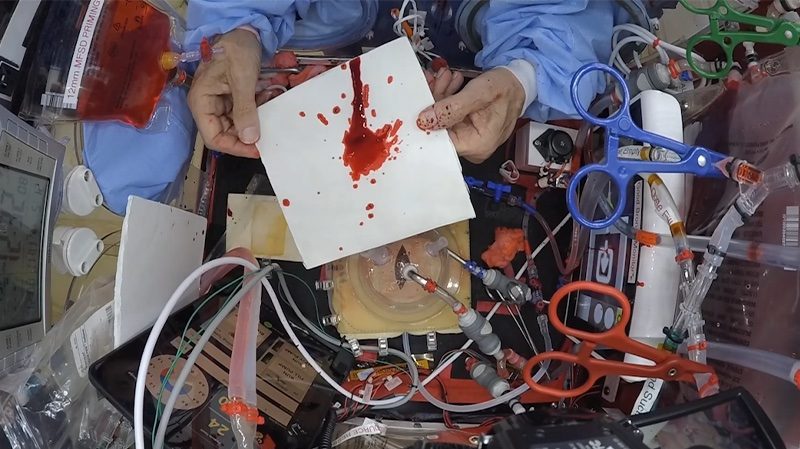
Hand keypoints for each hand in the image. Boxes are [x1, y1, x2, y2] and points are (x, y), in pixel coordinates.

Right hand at [188, 29, 261, 157]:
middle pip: (227, 135)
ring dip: (256, 120)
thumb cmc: (236, 50)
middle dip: (249, 134)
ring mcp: (221, 103)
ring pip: (239, 125)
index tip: (257, 149)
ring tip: (269, 105)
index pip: (214, 138)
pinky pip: (246, 113)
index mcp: (202, 102)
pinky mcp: (233, 99)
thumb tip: (250, 139)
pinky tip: (268, 97)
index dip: (235, 147)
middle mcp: (209, 106)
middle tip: (270, 131)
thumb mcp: (242, 79)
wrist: (243, 31)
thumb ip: (245, 110)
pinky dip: (258, 109)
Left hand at [417, 68, 524, 163]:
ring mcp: (469, 139)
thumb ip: (450, 108)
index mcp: (477, 145)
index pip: (441, 142)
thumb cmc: (505, 88)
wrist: (518, 83)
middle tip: (435, 80)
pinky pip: (450, 117)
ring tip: (445, 77)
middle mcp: (472, 147)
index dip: (427, 124)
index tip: (421, 104)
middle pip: (440, 130)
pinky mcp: (467, 130)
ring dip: (441, 97)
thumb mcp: (478, 94)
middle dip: (435, 103)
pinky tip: (449, 83)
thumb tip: (425, 120)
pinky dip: (447, 100)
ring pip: (443, 121)